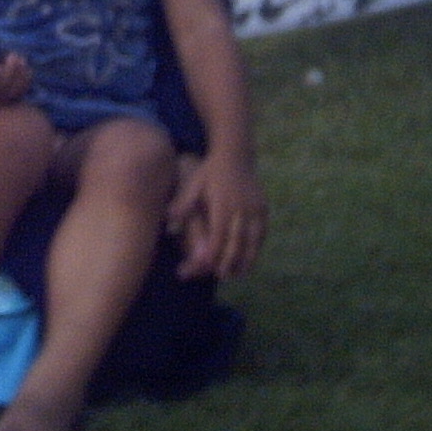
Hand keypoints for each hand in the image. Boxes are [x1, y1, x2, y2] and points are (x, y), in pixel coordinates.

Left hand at [167, 150, 267, 279]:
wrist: (235, 154)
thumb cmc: (209, 171)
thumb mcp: (193, 184)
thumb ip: (182, 205)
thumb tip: (168, 225)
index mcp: (222, 202)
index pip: (218, 233)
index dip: (214, 251)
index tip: (207, 265)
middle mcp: (241, 207)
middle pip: (236, 240)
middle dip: (229, 261)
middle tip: (221, 276)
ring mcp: (255, 208)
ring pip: (253, 240)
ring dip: (246, 259)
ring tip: (237, 274)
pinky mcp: (263, 208)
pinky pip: (261, 233)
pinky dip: (256, 247)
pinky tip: (250, 257)